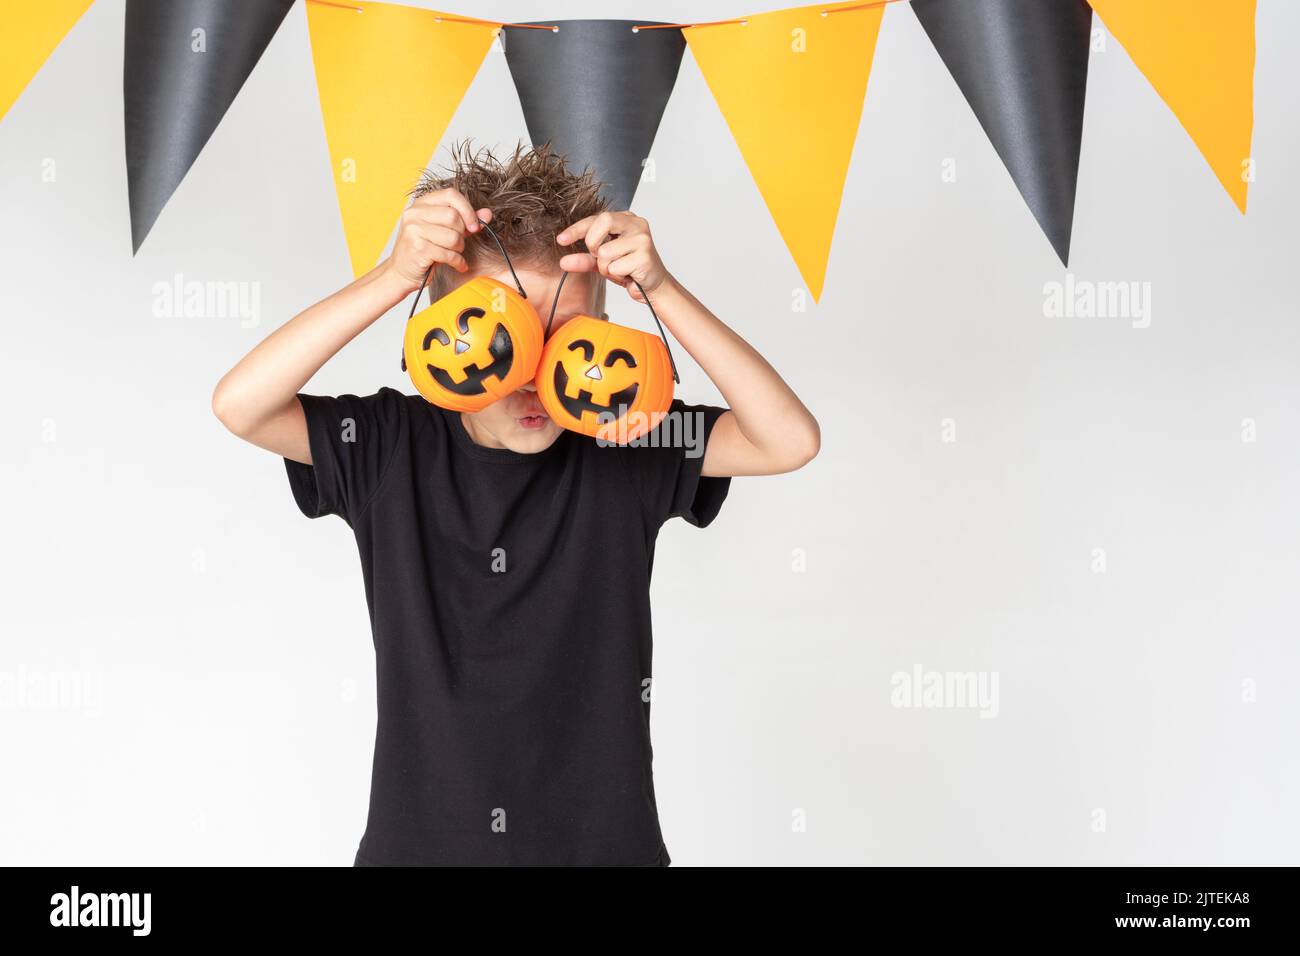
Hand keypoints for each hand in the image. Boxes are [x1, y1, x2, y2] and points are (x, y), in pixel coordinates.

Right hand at [384, 188, 491, 291]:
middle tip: (458, 244)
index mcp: (421, 204)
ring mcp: (414, 230)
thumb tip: (487, 214)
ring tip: (454, 254)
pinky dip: (458, 262)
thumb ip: (465, 221)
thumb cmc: (423, 250)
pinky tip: (458, 264)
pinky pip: (449, 254)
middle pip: (454, 217)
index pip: (451, 195)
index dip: (467, 209)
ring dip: (459, 249)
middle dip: (462, 234)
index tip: (474, 225)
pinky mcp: (418, 248)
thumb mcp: (444, 231)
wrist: (401, 272)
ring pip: (453, 236)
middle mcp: (415, 213)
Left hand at [556, 211, 671, 302]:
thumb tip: (563, 262)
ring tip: (620, 268)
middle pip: (602, 222)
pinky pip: (615, 266)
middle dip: (593, 243)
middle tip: (600, 257)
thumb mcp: (603, 262)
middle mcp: (636, 224)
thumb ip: (584, 259)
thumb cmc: (630, 270)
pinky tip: (628, 274)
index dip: (576, 229)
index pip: (596, 218)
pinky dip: (617, 275)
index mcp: (625, 219)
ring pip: (605, 251)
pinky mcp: (645, 255)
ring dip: (606, 267)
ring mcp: (642, 238)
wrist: (653, 288)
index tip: (561, 239)